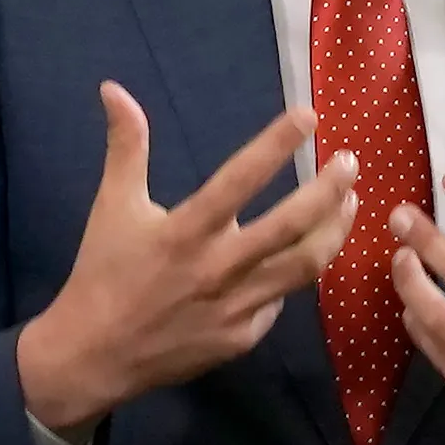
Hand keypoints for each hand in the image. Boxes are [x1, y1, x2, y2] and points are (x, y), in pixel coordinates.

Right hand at [17, 83, 360, 433]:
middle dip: (329, 191)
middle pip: (292, 227)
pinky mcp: (243, 337)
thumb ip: (126, 146)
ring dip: (334, 231)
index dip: (276, 144)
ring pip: (304, 267)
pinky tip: (303, 254)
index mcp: (186, 231)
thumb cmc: (103, 273)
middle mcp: (219, 268)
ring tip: (350, 203)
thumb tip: (114, 88)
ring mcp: (236, 307)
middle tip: (350, 163)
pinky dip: (294, 274)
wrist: (94, 355)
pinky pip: (280, 300)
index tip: (308, 116)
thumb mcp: (113, 206)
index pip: (240, 179)